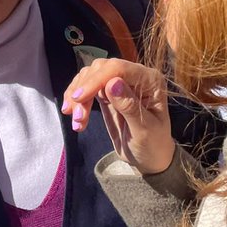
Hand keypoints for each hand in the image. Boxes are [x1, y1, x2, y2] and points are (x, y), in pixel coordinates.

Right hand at [62, 59, 175, 174]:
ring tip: (76, 121)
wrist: (149, 158)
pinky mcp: (107, 92)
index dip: (96, 80)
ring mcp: (119, 82)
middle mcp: (135, 76)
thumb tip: (113, 83)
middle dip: (84, 90)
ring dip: (78, 96)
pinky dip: (76, 99)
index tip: (79, 98)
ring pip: (90, 75)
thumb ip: (130, 106)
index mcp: (150, 80)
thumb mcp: (144, 130)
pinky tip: (73, 115)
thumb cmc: (153, 145)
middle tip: (78, 117)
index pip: (118, 69)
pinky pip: (87, 86)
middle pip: (101, 68)